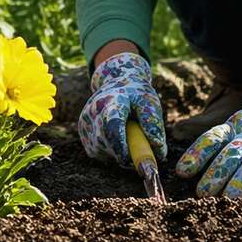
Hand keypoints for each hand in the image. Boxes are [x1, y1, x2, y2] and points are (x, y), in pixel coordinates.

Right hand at [77, 52, 167, 166]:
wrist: (115, 82)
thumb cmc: (136, 95)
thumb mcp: (149, 102)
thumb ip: (154, 124)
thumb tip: (158, 152)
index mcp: (112, 101)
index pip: (113, 124)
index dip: (120, 144)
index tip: (129, 160)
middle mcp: (93, 111)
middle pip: (106, 142)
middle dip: (124, 153)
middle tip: (141, 150)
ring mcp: (85, 123)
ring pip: (102, 150)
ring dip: (118, 152)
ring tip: (127, 134)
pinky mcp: (83, 134)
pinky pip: (98, 152)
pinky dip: (110, 151)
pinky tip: (116, 136)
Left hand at [175, 66, 241, 197]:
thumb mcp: (239, 124)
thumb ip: (220, 142)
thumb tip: (184, 167)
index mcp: (236, 126)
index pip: (213, 138)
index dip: (197, 154)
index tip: (182, 172)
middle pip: (231, 154)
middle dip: (216, 174)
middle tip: (202, 193)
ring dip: (241, 180)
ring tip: (229, 197)